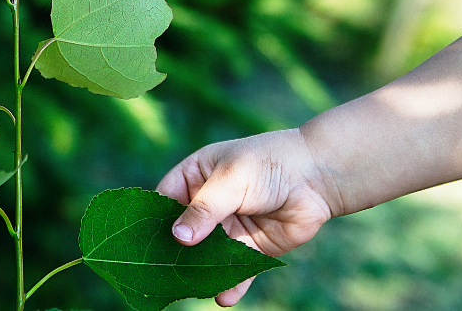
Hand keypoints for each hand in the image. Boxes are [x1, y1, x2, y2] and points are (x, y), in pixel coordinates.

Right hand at [155, 128, 333, 306]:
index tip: (142, 244)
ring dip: (200, 271)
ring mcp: (228, 227)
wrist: (318, 175)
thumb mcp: (231, 180)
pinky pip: (236, 270)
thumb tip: (178, 238)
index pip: (164, 202)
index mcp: (194, 177)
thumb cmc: (268, 164)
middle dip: (176, 253)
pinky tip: (224, 297)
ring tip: (192, 288)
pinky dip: (230, 284)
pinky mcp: (250, 246)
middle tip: (162, 274)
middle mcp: (207, 204)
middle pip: (183, 233)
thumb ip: (204, 209)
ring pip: (207, 254)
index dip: (154, 222)